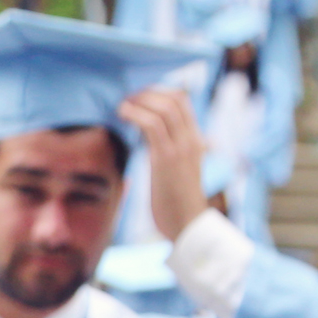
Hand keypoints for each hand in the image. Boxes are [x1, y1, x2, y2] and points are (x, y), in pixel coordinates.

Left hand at [117, 87, 207, 239]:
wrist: (187, 224)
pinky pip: (152, 125)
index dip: (158, 92)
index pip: (182, 101)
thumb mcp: (177, 170)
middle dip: (147, 93)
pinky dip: (135, 113)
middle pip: (174, 98)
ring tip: (122, 107)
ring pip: (164, 108)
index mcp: (195, 140)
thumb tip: (152, 140)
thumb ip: (169, 151)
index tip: (137, 97)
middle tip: (127, 100)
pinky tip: (123, 114)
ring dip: (139, 101)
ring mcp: (181, 148)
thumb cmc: (177, 201)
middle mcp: (191, 139)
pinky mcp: (166, 158)